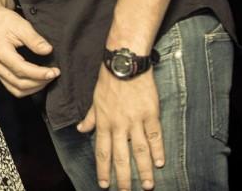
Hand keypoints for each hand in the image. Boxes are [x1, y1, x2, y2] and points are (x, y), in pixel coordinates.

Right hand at [0, 0, 58, 95]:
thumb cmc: (2, 21)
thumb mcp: (20, 25)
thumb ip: (34, 39)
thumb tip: (48, 50)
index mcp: (0, 52)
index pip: (22, 70)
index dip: (40, 74)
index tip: (54, 72)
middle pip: (20, 83)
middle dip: (40, 82)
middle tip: (54, 74)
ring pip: (17, 90)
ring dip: (34, 88)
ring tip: (47, 78)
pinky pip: (13, 88)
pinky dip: (27, 88)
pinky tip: (37, 81)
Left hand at [77, 65, 163, 189]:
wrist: (124, 63)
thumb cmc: (108, 80)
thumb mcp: (95, 99)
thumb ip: (91, 118)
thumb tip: (81, 130)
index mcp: (104, 121)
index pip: (102, 150)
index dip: (103, 169)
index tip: (104, 184)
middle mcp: (118, 124)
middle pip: (121, 155)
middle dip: (123, 176)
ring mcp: (135, 120)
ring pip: (139, 150)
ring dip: (143, 169)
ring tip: (148, 185)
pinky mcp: (150, 114)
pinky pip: (155, 136)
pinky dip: (158, 150)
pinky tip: (160, 163)